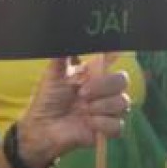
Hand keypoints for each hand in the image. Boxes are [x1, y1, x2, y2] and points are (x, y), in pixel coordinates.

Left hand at [15, 56, 131, 167]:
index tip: (114, 52)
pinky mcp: (106, 130)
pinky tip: (88, 124)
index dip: (115, 55)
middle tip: (82, 93)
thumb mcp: (53, 75)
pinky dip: (103, 124)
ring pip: (123, 103)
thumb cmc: (47, 101)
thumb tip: (66, 38)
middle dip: (103, 86)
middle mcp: (103, 91)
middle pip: (122, 81)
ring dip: (102, 106)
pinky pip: (118, 125)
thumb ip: (63, 57)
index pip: (111, 61)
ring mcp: (106, 110)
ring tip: (84, 110)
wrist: (42, 127)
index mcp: (93, 75)